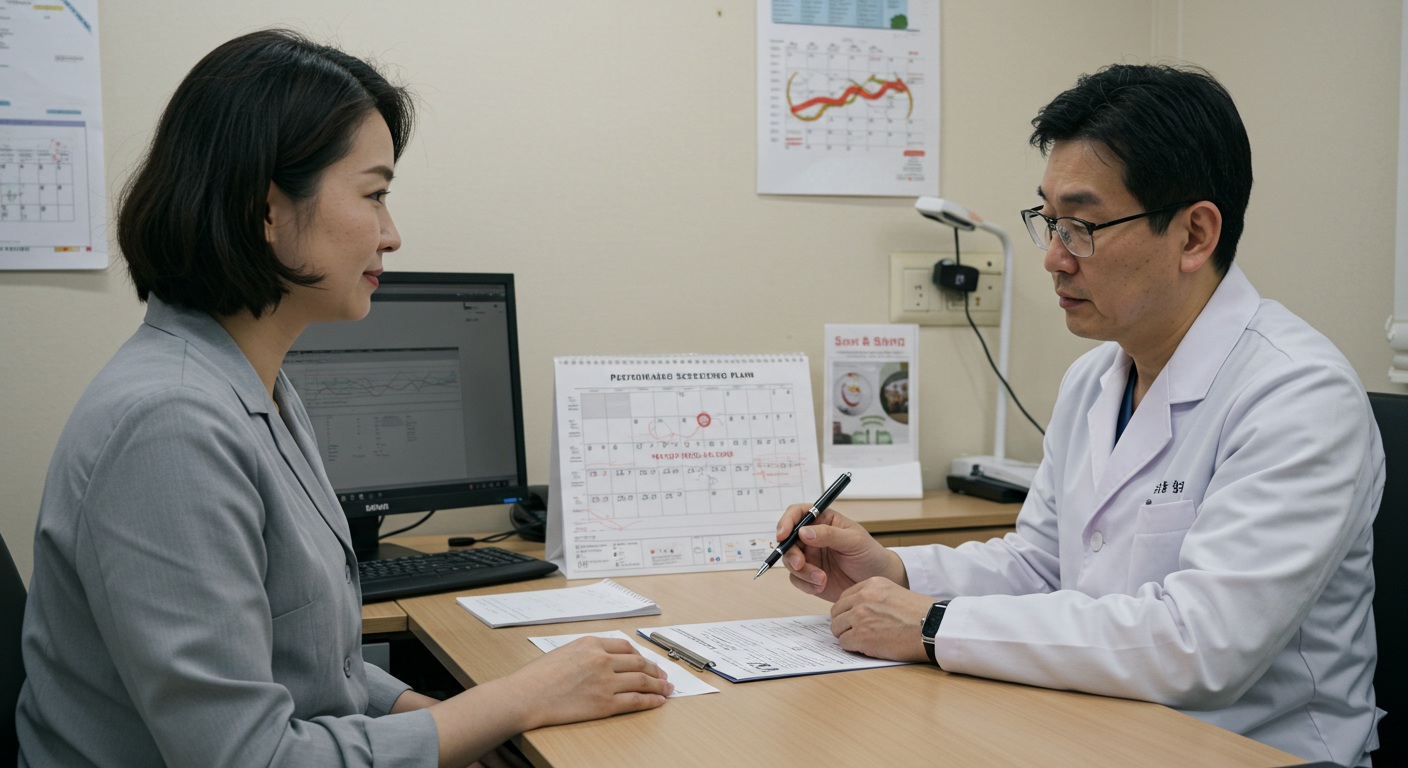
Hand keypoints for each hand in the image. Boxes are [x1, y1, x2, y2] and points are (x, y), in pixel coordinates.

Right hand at [506, 636, 671, 730]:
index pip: (625, 647)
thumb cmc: (537, 677)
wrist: (526, 696)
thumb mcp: (564, 652)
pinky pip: (636, 701)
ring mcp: (605, 682)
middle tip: (663, 676)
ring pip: (642, 681)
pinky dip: (651, 701)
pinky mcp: (605, 703)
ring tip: (667, 689)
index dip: (640, 656)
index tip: (645, 662)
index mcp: (591, 644)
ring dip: (658, 685)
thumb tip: (604, 660)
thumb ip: (586, 653)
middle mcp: (602, 660)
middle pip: (638, 663)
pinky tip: (658, 701)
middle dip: (654, 670)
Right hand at [773, 503, 906, 602]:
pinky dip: (806, 584)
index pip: (798, 514)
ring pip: (790, 561)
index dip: (787, 521)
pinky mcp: (809, 576)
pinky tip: (821, 586)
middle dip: (791, 553)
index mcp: (823, 520)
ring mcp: (810, 557)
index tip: (783, 534)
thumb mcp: (853, 540)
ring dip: (802, 572)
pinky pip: (796, 579)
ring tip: (822, 579)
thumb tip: (803, 531)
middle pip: (788, 540)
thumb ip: (829, 534)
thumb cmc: (869, 554)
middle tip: (801, 564)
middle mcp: (812, 537)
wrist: (876, 581)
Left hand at [830, 577, 935, 661]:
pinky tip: (867, 647)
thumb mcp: (895, 593)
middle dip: (844, 623)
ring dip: (846, 635)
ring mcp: (860, 616)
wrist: (933, 627)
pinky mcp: (861, 636)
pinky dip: (853, 647)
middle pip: (837, 612)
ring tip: (862, 640)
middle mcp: (863, 597)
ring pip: (837, 628)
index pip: (845, 597)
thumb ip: (874, 597)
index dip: (848, 611)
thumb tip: (856, 610)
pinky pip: (844, 643)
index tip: (855, 619)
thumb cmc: (921, 614)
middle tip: (856, 632)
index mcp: (871, 584)